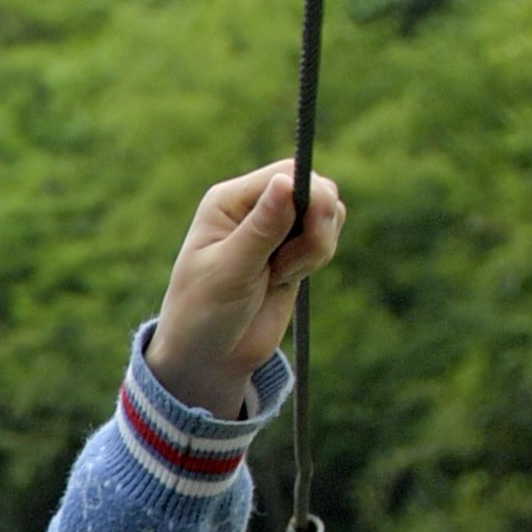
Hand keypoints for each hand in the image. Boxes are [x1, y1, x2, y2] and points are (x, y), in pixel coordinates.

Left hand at [146, 162, 343, 417]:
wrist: (210, 357)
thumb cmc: (204, 313)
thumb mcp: (229, 271)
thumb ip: (261, 229)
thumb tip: (286, 182)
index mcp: (230, 201)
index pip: (283, 175)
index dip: (308, 194)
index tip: (312, 227)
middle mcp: (254, 208)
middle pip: (314, 188)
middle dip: (318, 223)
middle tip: (290, 264)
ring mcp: (278, 228)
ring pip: (328, 213)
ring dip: (317, 245)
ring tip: (280, 275)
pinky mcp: (295, 251)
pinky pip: (326, 238)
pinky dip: (319, 257)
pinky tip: (287, 278)